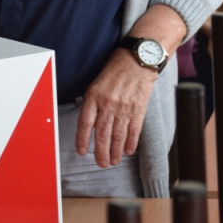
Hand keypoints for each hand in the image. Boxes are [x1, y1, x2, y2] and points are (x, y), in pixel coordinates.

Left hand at [75, 4, 184, 168]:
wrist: (139, 58)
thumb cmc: (117, 67)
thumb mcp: (98, 81)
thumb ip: (94, 101)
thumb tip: (90, 123)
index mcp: (94, 95)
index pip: (85, 123)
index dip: (83, 140)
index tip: (82, 152)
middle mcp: (108, 103)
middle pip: (102, 134)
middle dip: (101, 153)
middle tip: (101, 164)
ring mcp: (124, 107)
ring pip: (118, 136)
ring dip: (115, 151)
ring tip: (113, 161)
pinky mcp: (138, 108)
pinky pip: (133, 130)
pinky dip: (130, 143)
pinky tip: (128, 151)